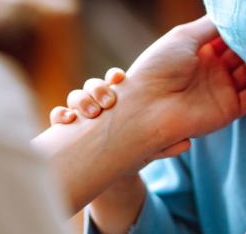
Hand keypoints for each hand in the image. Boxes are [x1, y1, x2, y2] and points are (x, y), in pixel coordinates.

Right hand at [49, 68, 190, 159]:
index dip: (114, 75)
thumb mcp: (152, 145)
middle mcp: (100, 101)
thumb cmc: (137, 149)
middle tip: (107, 101)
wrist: (116, 169)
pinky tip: (67, 121)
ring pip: (76, 95)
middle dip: (98, 88)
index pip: (114, 78)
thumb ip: (166, 143)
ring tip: (89, 112)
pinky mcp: (69, 128)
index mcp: (121, 96)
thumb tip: (186, 143)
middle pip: (94, 84)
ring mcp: (83, 113)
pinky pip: (58, 115)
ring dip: (81, 99)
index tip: (119, 77)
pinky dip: (60, 114)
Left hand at [123, 16, 245, 146]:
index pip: (227, 36)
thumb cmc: (160, 66)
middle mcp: (212, 69)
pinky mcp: (230, 108)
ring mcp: (222, 88)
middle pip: (242, 52)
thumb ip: (211, 25)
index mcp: (199, 51)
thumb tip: (234, 12)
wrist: (148, 106)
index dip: (240, 27)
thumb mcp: (184, 36)